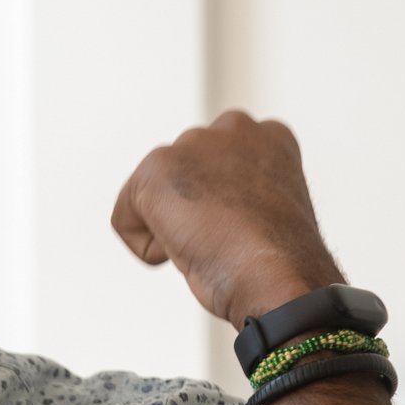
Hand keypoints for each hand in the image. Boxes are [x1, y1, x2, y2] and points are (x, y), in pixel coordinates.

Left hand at [109, 110, 345, 326]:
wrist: (278, 276)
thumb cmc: (279, 265)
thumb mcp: (266, 214)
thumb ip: (237, 194)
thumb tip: (209, 212)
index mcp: (268, 137)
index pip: (214, 170)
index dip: (223, 212)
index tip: (248, 230)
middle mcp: (233, 128)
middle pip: (180, 179)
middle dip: (192, 214)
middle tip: (228, 239)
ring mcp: (194, 143)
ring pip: (153, 197)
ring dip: (173, 229)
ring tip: (211, 243)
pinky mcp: (157, 168)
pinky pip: (126, 220)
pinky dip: (147, 250)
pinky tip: (185, 252)